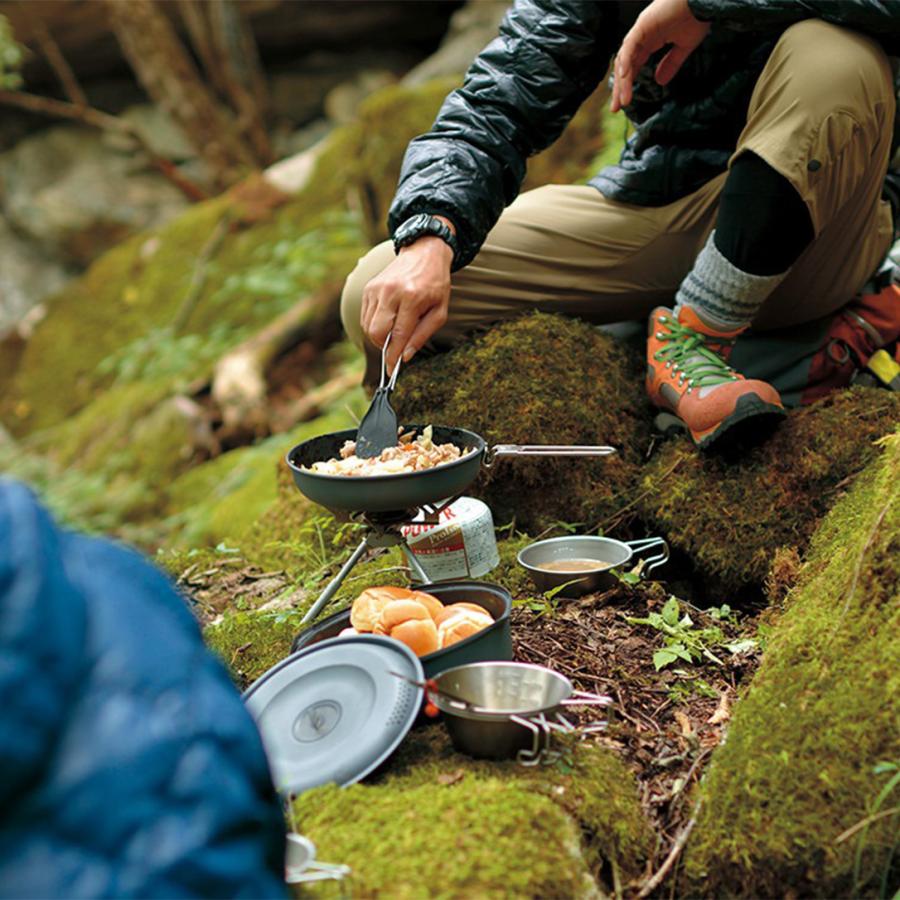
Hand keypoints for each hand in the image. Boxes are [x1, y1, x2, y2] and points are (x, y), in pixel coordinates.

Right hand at [361, 236, 451, 370]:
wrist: (424, 252)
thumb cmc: (435, 284)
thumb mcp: (439, 311)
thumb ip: (422, 335)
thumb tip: (405, 357)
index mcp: (412, 298)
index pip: (397, 335)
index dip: (393, 356)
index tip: (392, 371)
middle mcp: (390, 292)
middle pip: (376, 332)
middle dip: (384, 348)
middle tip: (394, 351)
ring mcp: (376, 289)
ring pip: (368, 326)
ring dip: (379, 337)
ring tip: (395, 332)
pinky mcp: (369, 288)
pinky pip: (366, 316)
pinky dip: (374, 325)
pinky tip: (388, 321)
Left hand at [610, 0, 709, 112]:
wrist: (704, 0)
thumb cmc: (696, 17)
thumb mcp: (683, 47)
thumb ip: (670, 64)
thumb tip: (659, 81)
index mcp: (649, 42)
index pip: (633, 67)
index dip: (627, 85)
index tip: (624, 103)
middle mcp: (641, 37)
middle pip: (624, 66)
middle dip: (619, 88)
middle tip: (616, 108)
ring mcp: (640, 30)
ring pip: (625, 59)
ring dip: (622, 80)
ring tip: (623, 100)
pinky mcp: (643, 24)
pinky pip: (630, 45)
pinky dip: (626, 60)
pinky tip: (624, 76)